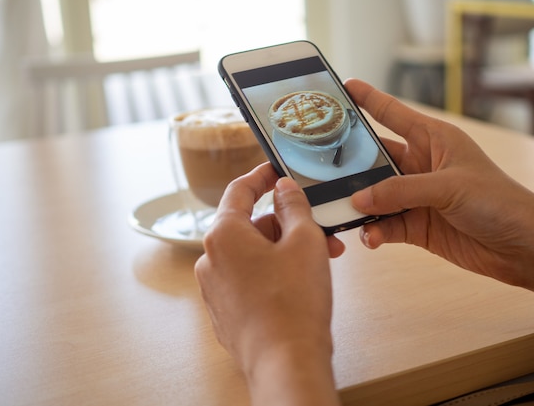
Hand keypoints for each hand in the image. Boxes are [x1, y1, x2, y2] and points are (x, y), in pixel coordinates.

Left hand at [195, 162, 341, 405]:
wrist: (286, 362)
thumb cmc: (294, 303)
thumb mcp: (304, 241)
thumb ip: (293, 206)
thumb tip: (284, 189)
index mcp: (223, 235)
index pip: (239, 190)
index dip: (261, 176)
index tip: (276, 171)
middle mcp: (211, 260)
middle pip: (251, 226)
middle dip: (288, 225)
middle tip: (321, 230)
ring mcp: (216, 289)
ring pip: (254, 254)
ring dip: (286, 250)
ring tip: (322, 260)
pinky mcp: (226, 311)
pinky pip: (250, 278)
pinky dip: (274, 272)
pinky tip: (302, 282)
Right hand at [346, 79, 533, 303]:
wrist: (522, 246)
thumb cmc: (498, 201)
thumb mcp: (448, 187)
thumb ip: (400, 191)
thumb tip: (359, 198)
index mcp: (433, 139)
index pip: (393, 113)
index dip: (367, 99)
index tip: (342, 87)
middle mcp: (421, 165)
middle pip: (375, 158)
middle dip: (351, 164)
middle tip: (322, 167)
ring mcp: (417, 197)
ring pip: (375, 195)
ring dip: (360, 204)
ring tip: (342, 210)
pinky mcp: (417, 226)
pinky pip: (385, 225)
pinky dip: (375, 231)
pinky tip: (370, 237)